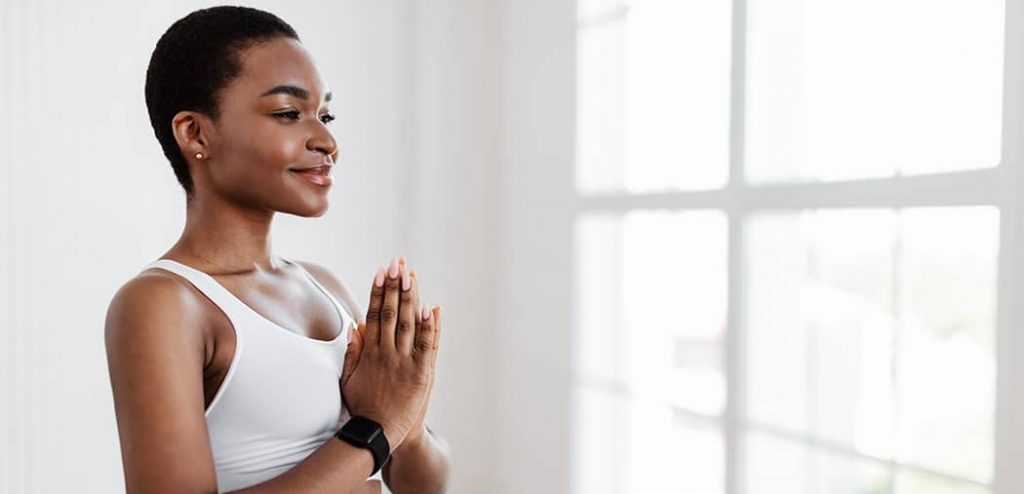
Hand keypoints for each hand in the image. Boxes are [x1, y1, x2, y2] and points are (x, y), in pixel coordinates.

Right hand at [340, 257, 439, 447]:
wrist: (377, 434)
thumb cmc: (362, 407)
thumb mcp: (349, 379)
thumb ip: (353, 352)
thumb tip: (354, 325)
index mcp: (370, 352)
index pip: (373, 314)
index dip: (377, 291)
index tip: (380, 271)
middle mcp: (386, 353)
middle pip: (390, 312)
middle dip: (394, 286)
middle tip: (397, 263)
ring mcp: (404, 362)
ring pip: (407, 324)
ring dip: (410, 298)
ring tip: (411, 275)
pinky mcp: (421, 374)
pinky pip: (426, 345)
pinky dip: (429, 326)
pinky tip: (431, 307)